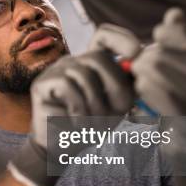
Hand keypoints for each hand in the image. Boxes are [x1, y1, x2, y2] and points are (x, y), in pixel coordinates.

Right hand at [9, 24, 139, 185]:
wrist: (61, 150)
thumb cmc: (90, 126)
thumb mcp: (116, 107)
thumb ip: (128, 87)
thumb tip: (143, 68)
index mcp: (92, 64)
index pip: (104, 35)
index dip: (121, 39)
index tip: (136, 54)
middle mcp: (73, 62)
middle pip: (98, 57)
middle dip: (113, 86)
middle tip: (116, 112)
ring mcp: (55, 70)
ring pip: (83, 75)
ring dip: (95, 106)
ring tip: (93, 125)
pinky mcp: (42, 84)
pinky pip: (68, 87)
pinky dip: (79, 110)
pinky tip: (78, 124)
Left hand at [131, 8, 185, 185]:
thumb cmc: (182, 102)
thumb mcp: (185, 71)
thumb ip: (180, 42)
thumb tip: (174, 14)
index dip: (182, 34)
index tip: (158, 32)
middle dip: (161, 54)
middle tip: (140, 57)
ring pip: (182, 81)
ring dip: (152, 71)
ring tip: (137, 70)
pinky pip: (173, 102)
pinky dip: (153, 90)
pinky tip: (140, 86)